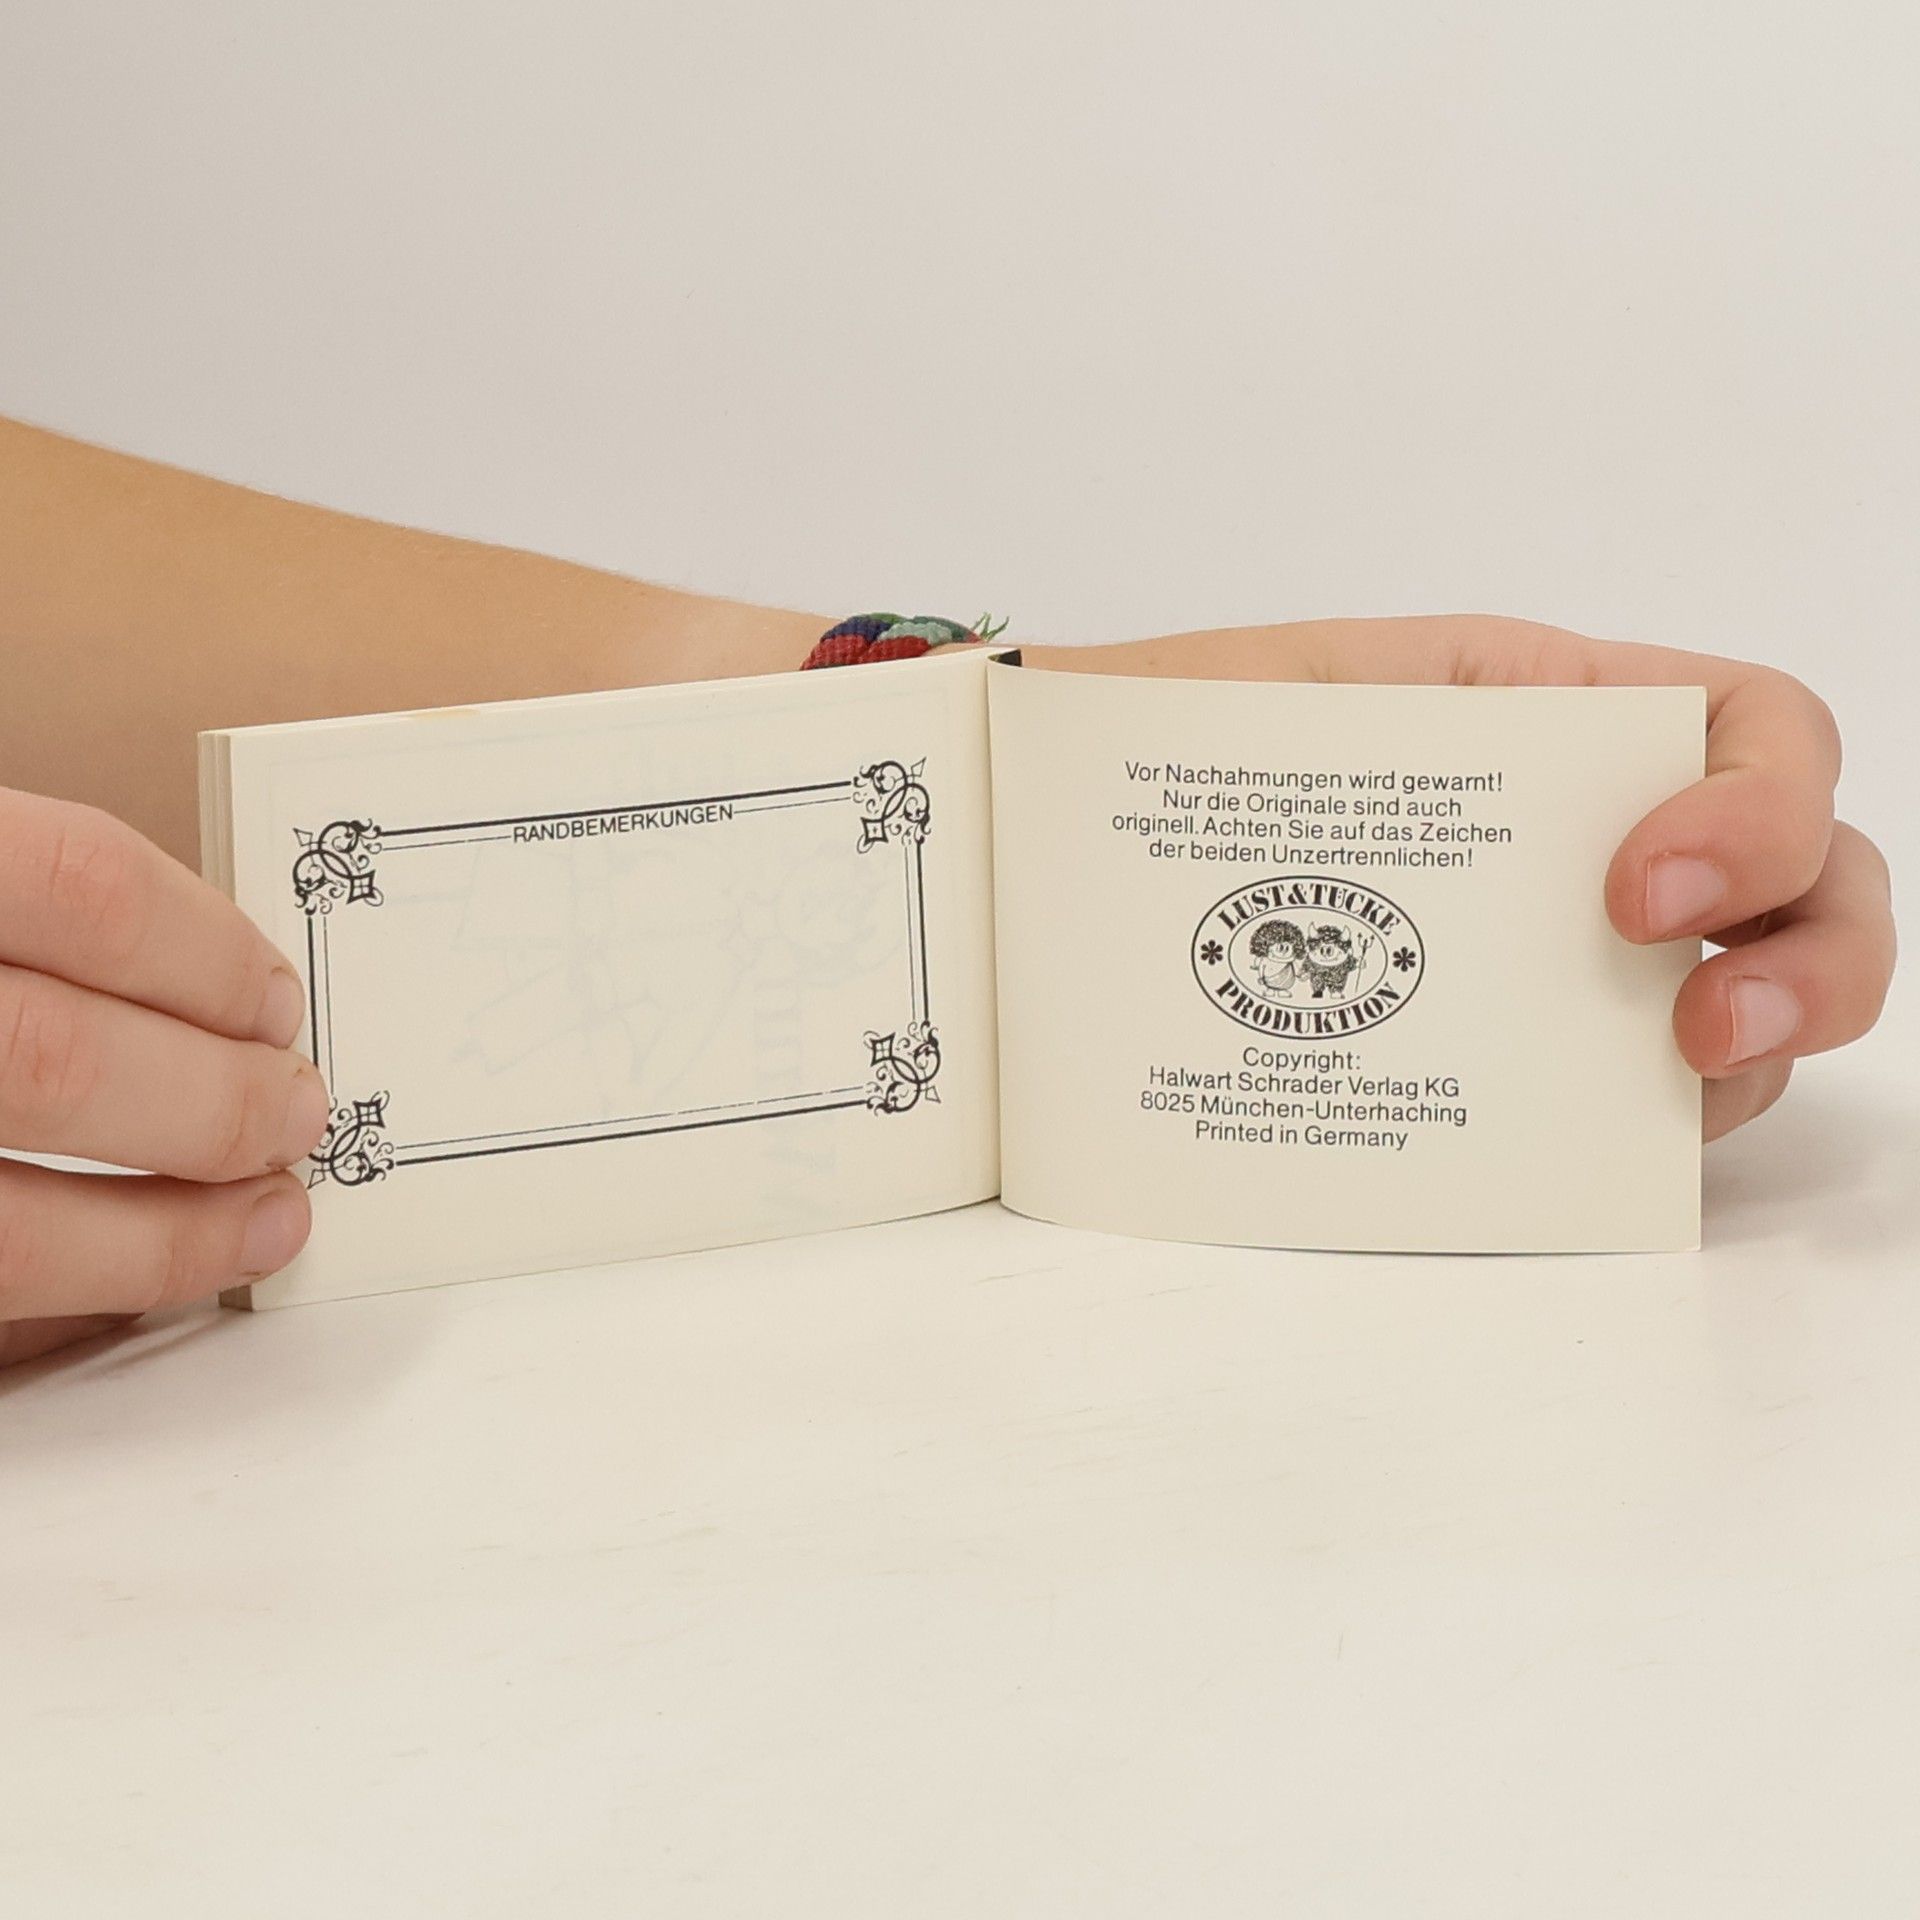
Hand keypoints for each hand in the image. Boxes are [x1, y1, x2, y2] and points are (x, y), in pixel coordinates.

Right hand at [0, 788, 327, 1367]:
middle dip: (210, 1101)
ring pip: (5, 1231)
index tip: (277, 1001)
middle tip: (300, 1110)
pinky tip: (138, 1280)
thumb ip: (30, 912)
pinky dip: (74, 1294)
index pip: (78, 886)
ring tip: (268, 1214)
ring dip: (158, 1238)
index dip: (203, 951)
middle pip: (57, 1062)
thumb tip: (208, 983)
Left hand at [1039, 614, 1894, 1139]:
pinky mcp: (1510, 1061)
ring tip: (1670, 1092)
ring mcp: (1561, 957)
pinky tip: (1605, 1137)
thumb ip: (1340, 694)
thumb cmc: (1142, 765)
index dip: (1753, 802)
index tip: (1634, 888)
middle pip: (1806, 874)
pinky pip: (1638, 1099)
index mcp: (1538, 711)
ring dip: (1766, 1043)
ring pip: (1748, 993)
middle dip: (1812, 949)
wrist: (1046, 873)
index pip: (1745, 725)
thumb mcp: (1246, 692)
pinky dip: (1659, 1125)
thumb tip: (1345, 735)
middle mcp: (1580, 833)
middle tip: (1700, 1022)